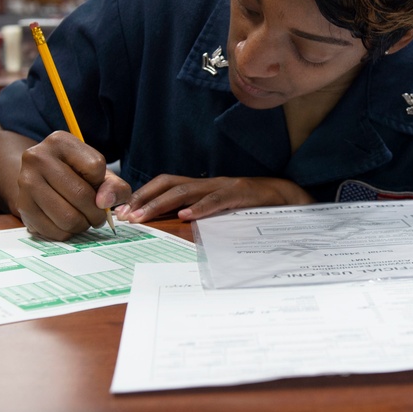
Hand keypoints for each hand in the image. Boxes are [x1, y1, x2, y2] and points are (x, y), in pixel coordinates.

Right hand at [15, 131, 131, 240]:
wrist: (40, 179)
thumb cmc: (74, 174)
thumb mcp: (98, 173)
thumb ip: (114, 186)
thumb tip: (105, 202)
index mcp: (60, 141)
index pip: (95, 167)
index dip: (102, 183)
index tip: (97, 186)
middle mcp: (38, 158)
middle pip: (81, 195)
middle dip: (96, 213)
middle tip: (98, 216)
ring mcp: (26, 182)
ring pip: (67, 217)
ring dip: (82, 225)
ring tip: (83, 220)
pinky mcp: (22, 205)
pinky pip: (53, 230)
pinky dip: (66, 233)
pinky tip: (67, 225)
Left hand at [116, 175, 312, 222]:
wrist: (289, 196)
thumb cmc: (253, 207)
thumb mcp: (222, 212)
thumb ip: (201, 216)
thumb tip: (173, 228)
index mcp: (203, 187)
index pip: (166, 184)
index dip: (144, 194)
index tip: (123, 211)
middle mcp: (210, 183)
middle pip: (170, 184)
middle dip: (145, 199)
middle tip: (126, 215)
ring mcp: (225, 187)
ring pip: (188, 190)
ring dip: (162, 203)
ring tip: (144, 215)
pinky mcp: (242, 194)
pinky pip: (219, 200)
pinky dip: (201, 207)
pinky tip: (187, 215)